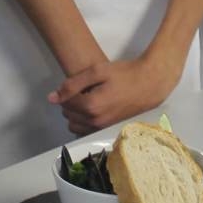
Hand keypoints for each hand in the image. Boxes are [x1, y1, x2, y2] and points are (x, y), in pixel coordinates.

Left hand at [48, 52, 182, 136]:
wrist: (150, 84)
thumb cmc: (125, 74)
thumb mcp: (98, 71)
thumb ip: (73, 84)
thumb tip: (52, 98)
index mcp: (90, 107)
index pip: (64, 103)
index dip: (66, 92)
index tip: (78, 84)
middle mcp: (95, 122)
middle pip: (68, 116)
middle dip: (70, 103)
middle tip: (83, 90)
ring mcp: (102, 129)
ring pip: (75, 126)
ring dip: (75, 114)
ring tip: (87, 100)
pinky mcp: (108, 131)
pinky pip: (86, 131)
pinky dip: (84, 122)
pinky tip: (93, 110)